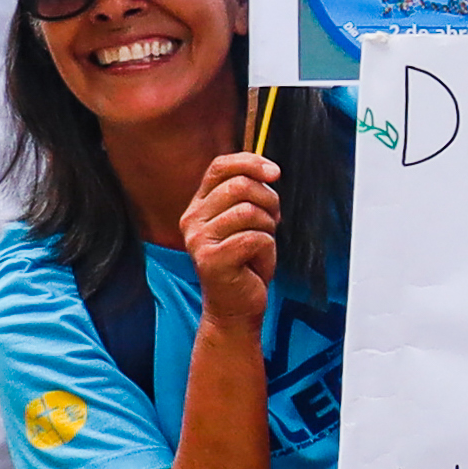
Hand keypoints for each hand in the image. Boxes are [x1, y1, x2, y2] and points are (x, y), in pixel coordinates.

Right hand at [182, 154, 280, 334]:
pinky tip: (256, 263)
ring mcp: (198, 240)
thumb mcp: (247, 220)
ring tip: (259, 246)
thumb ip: (249, 194)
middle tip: (272, 222)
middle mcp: (192, 220)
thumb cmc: (245, 261)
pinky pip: (255, 238)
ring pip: (250, 211)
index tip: (275, 173)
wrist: (236, 306)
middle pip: (240, 186)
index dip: (251, 163)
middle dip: (268, 201)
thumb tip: (269, 171)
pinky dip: (267, 250)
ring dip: (267, 228)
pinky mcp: (211, 260)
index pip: (220, 167)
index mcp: (198, 206)